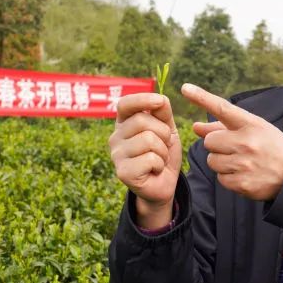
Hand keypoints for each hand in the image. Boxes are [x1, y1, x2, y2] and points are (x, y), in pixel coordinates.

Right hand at [108, 93, 182, 227]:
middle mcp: (115, 137)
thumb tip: (160, 99)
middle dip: (162, 133)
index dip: (142, 99)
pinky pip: (150, 159)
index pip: (125, 104)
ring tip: (158, 159)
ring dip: (163, 151)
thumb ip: (163, 113)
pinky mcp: (123, 172)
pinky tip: (154, 170)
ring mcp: (116, 155)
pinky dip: (159, 164)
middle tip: (163, 146)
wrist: (163, 183)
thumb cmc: (162, 153)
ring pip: (148, 140)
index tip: (160, 101)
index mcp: (123, 123)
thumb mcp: (167, 129)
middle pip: (141, 121)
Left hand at [181, 83, 282, 200]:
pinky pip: (220, 178)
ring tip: (240, 162)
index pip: (222, 108)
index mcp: (251, 125)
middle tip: (233, 148)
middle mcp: (246, 142)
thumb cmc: (270, 147)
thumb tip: (194, 127)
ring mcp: (244, 163)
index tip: (185, 88)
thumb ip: (222, 127)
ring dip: (221, 162)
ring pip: (212, 161)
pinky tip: (243, 174)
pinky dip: (228, 177)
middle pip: (209, 141)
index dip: (202, 97)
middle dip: (216, 145)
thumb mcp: (253, 130)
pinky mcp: (242, 183)